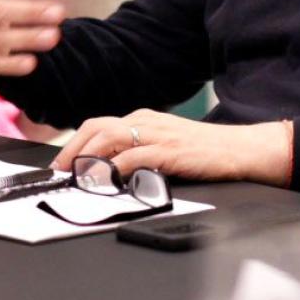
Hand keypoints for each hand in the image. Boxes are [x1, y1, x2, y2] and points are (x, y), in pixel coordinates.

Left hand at [53, 108, 293, 186]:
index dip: (74, 144)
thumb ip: (140, 151)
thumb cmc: (205, 152)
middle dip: (72, 150)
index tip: (61, 164)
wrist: (239, 149)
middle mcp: (146, 121)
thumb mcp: (166, 144)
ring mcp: (157, 134)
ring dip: (87, 158)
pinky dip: (115, 169)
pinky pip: (134, 157)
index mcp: (143, 118)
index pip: (98, 125)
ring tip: (75, 177)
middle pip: (96, 129)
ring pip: (109, 139)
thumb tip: (109, 170)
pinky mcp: (169, 151)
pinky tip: (106, 181)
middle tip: (59, 172)